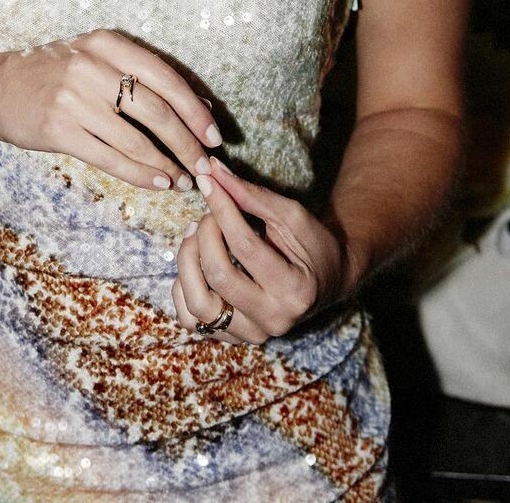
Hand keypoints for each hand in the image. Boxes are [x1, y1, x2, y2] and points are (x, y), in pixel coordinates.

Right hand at [0, 28, 222, 191]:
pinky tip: (158, 182)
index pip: (164, 76)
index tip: (214, 135)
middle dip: (187, 142)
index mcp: (106, 43)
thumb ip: (140, 75)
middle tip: (205, 165)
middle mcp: (91, 66)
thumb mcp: (95, 58)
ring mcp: (73, 98)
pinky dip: (140, 173)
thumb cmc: (55, 73)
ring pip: (136, 139)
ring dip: (167, 164)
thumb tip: (198, 104)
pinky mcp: (59, 129)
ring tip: (184, 179)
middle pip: (155, 110)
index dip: (194, 109)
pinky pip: (111, 157)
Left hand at [171, 156, 350, 344]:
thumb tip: (212, 171)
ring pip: (199, 305)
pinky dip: (183, 289)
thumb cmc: (312, 244)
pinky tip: (194, 264)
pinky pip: (192, 319)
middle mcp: (274, 320)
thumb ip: (252, 195)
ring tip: (194, 236)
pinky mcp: (234, 337)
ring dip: (187, 262)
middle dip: (204, 235)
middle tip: (207, 214)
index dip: (221, 209)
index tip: (208, 182)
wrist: (327, 281)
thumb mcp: (291, 215)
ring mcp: (252, 334)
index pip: (245, 246)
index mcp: (295, 289)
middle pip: (219, 277)